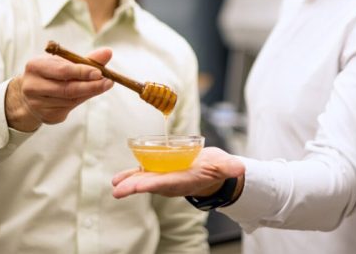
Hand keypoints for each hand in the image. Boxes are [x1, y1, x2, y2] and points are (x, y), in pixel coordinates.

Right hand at [5, 47, 113, 131]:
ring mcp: (37, 103)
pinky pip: (69, 108)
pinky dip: (81, 100)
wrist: (30, 95)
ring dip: (89, 93)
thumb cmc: (52, 74)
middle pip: (67, 89)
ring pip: (70, 100)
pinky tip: (86, 94)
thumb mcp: (64, 62)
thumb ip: (86, 59)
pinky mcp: (46, 116)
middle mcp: (32, 86)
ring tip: (102, 86)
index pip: (62, 70)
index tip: (100, 72)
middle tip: (108, 82)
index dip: (82, 72)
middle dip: (91, 86)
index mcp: (35, 66)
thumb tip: (108, 52)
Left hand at [112, 147, 244, 199]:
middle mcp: (172, 182)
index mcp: (185, 180)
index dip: (153, 184)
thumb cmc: (218, 167)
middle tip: (119, 189)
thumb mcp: (225, 165)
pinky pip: (143, 174)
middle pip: (151, 184)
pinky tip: (118, 178)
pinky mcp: (160, 171)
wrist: (212, 171)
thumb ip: (229, 167)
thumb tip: (239, 168)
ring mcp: (164, 178)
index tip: (140, 186)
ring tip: (115, 184)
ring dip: (129, 182)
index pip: (167, 183)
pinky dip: (131, 175)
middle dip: (135, 186)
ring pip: (144, 180)